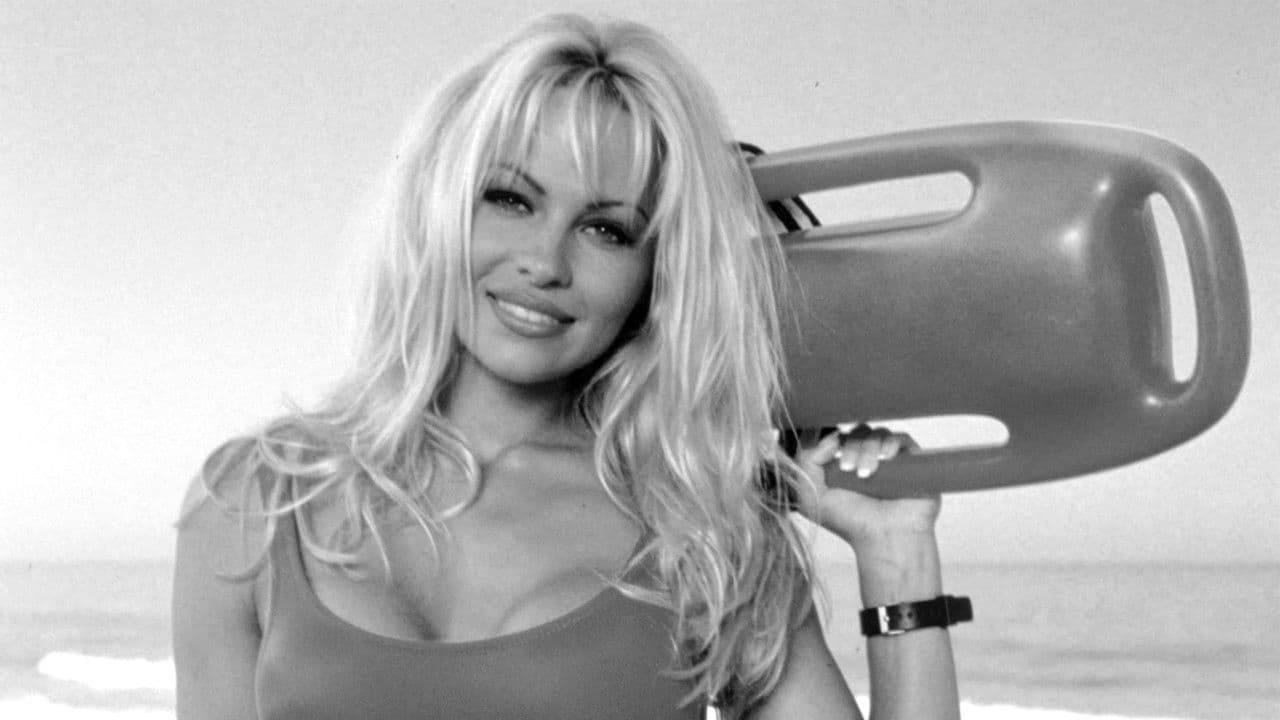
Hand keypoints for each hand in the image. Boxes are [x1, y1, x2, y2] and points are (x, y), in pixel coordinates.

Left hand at [792, 424, 940, 547]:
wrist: (884, 537)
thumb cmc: (851, 522)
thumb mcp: (811, 496)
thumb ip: (807, 463)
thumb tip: (830, 439)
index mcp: (843, 464)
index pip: (838, 437)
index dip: (834, 442)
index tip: (835, 461)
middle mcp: (867, 458)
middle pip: (857, 433)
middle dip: (851, 448)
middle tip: (850, 470)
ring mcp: (889, 459)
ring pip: (877, 433)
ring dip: (868, 449)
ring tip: (867, 474)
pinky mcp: (911, 460)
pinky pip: (901, 438)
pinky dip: (891, 444)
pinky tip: (886, 459)